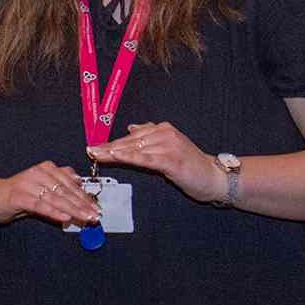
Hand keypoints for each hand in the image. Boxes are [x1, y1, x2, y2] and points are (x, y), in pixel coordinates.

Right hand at [0, 160, 103, 228]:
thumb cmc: (18, 193)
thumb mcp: (42, 186)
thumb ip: (59, 182)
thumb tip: (78, 180)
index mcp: (47, 169)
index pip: (70, 183)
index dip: (85, 196)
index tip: (96, 207)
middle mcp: (39, 173)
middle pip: (65, 191)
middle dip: (82, 205)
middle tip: (94, 215)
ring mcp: (28, 184)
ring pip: (56, 198)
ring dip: (73, 209)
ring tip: (84, 218)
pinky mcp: (19, 196)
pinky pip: (40, 205)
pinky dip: (54, 211)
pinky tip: (64, 217)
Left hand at [88, 121, 224, 201]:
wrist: (214, 177)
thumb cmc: (190, 165)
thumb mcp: (169, 148)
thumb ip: (150, 138)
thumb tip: (132, 128)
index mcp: (162, 130)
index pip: (131, 137)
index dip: (112, 143)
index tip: (94, 147)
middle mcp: (164, 134)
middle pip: (130, 142)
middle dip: (108, 147)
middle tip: (89, 151)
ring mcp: (168, 146)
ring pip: (135, 149)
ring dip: (114, 152)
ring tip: (96, 155)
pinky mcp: (171, 160)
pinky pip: (145, 159)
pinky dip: (128, 158)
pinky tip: (115, 158)